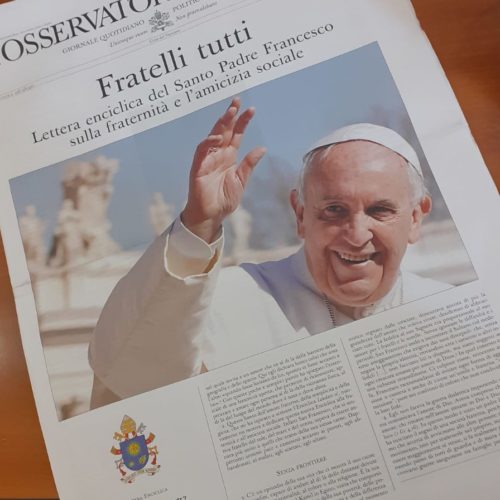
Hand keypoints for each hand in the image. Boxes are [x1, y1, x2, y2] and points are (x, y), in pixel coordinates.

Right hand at [181, 97, 265, 241]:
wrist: (211, 215)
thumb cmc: (224, 199)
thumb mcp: (241, 180)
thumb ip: (249, 164)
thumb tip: (262, 148)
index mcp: (229, 157)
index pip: (236, 134)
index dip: (242, 121)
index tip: (251, 109)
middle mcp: (218, 155)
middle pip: (224, 130)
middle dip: (230, 115)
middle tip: (238, 100)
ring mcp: (207, 159)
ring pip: (213, 136)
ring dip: (220, 124)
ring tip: (230, 112)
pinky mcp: (198, 167)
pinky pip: (202, 151)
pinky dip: (208, 143)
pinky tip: (217, 138)